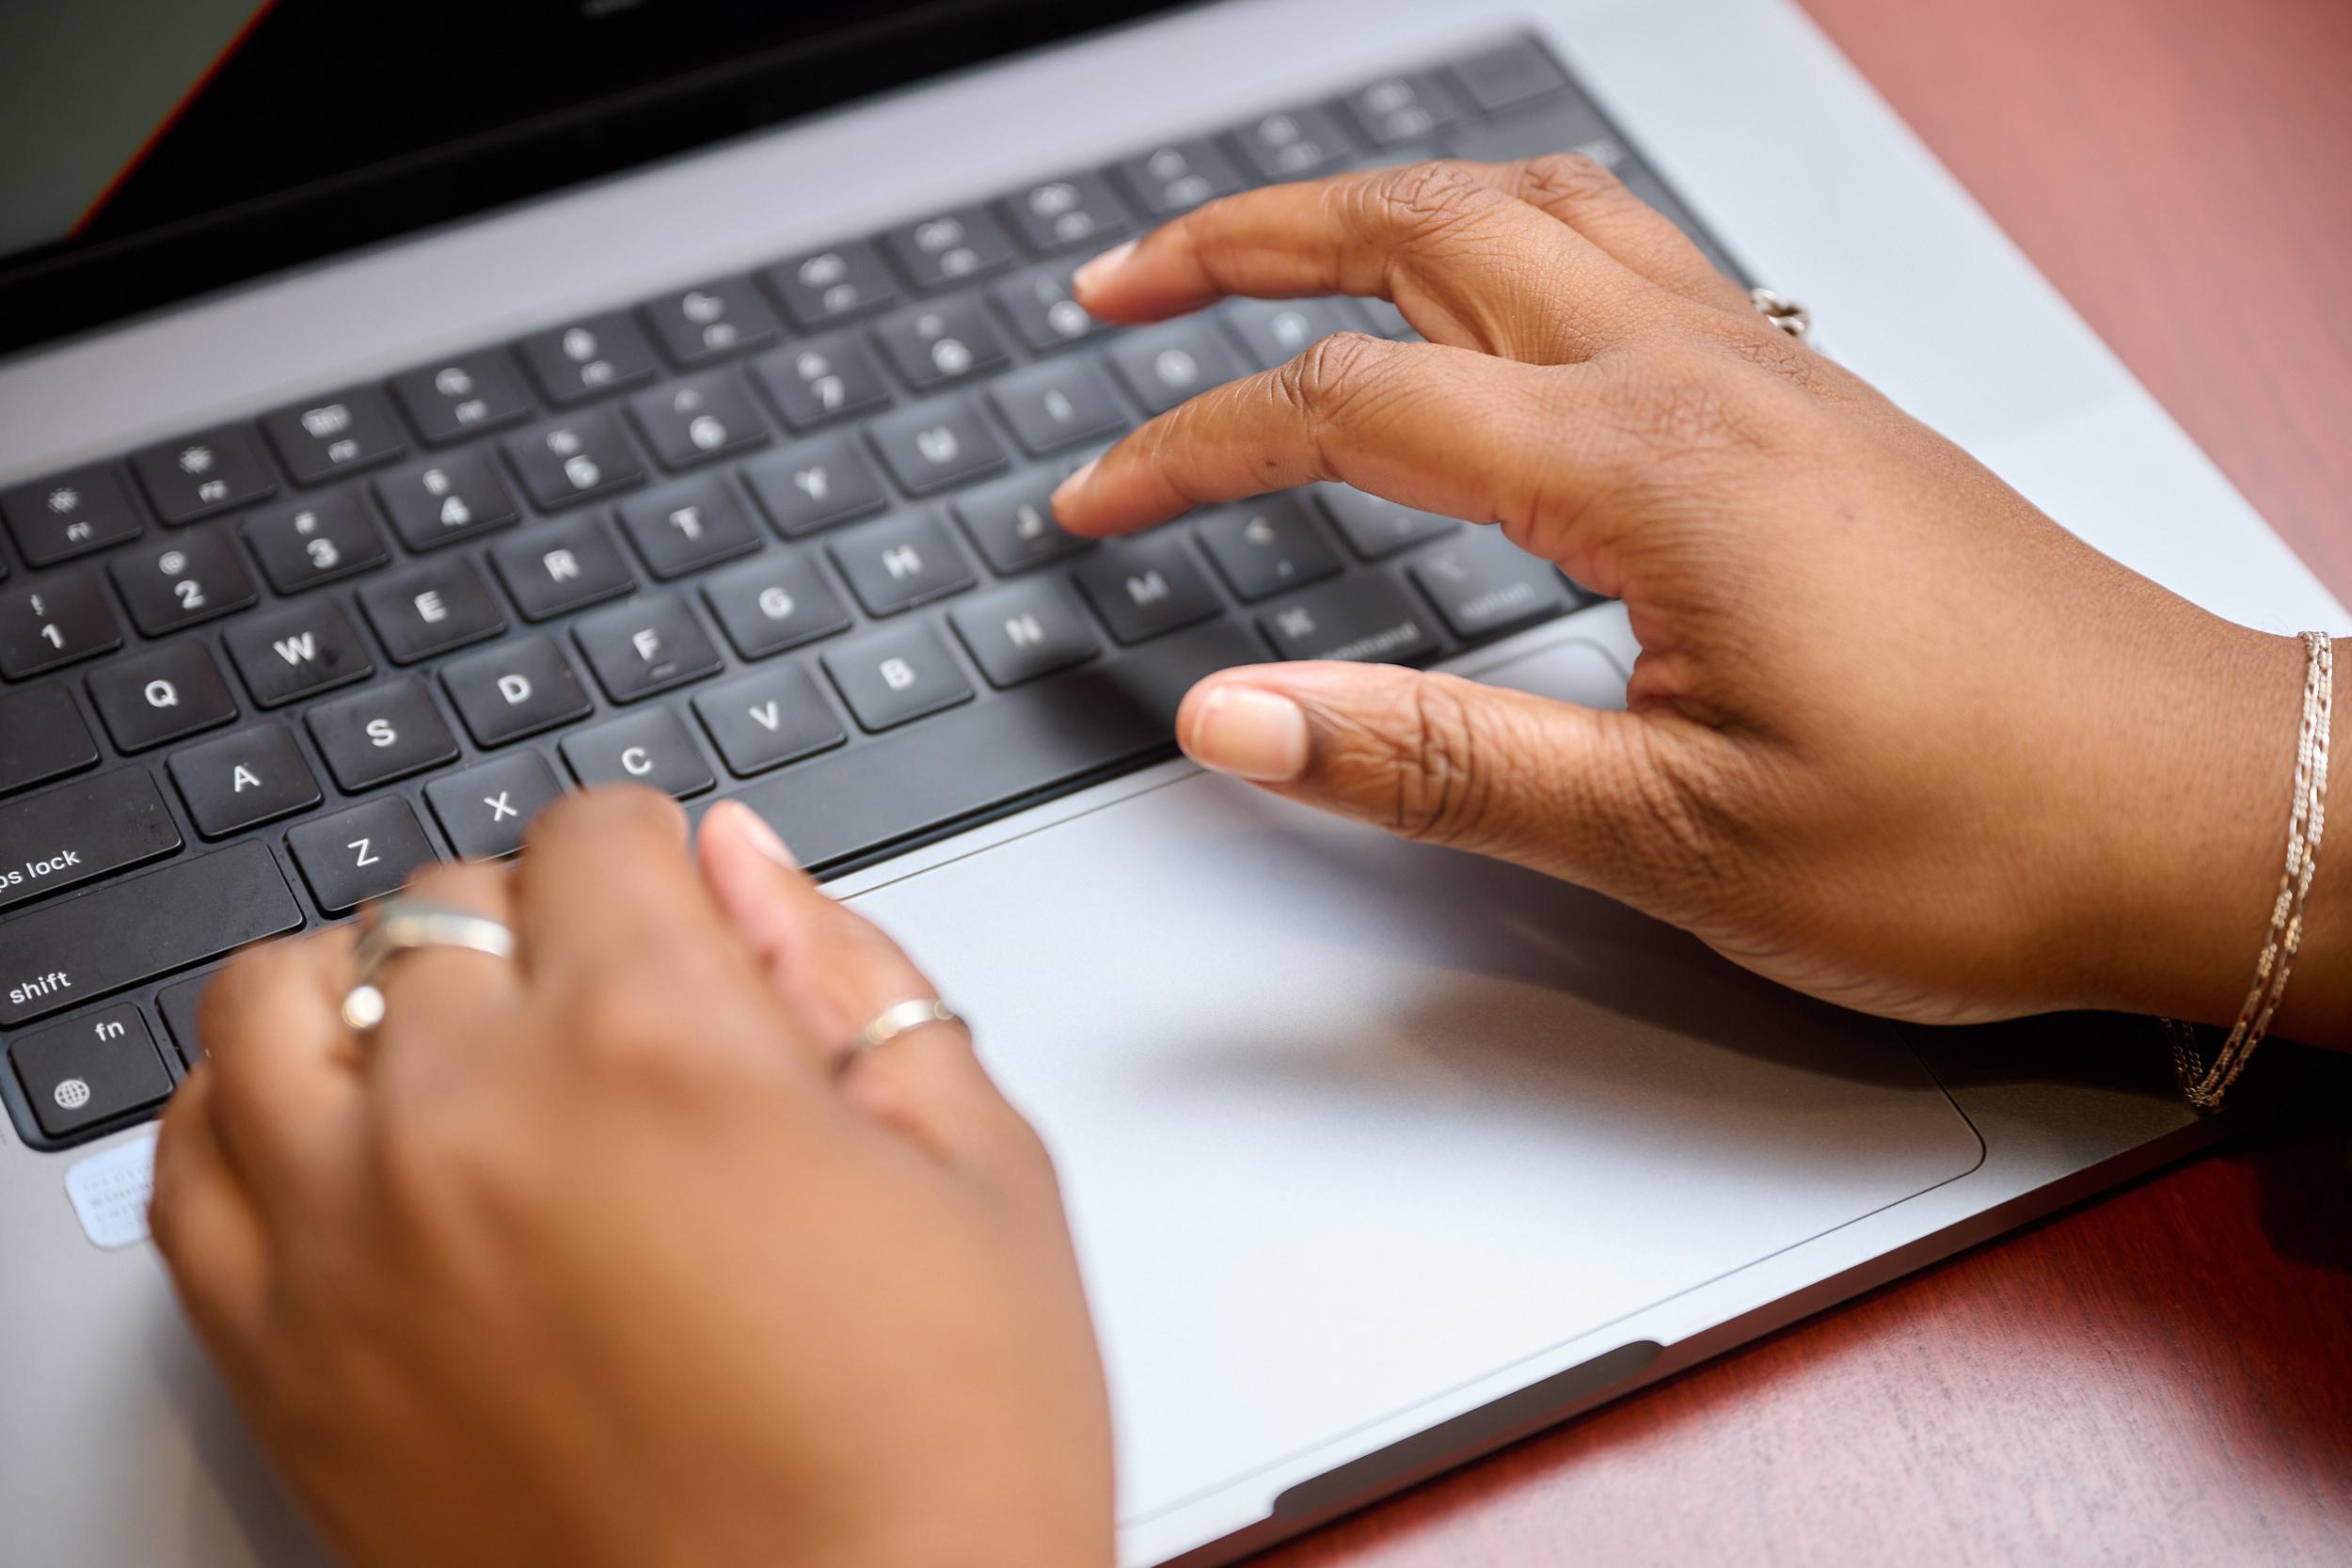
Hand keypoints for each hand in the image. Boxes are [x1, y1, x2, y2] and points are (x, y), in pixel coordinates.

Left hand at [148, 792, 1113, 1567]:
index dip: (662, 860)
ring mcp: (355, 1236)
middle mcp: (481, 1116)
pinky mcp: (283, 1357)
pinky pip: (191, 1157)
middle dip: (539, 924)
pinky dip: (252, 1108)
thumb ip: (856, 979)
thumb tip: (745, 864)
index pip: (597, 833)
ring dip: (372, 987)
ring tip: (461, 1046)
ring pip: (280, 995)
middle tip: (617, 1013)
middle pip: (445, 902)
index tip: (684, 914)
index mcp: (667, 1048)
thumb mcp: (985, 1179)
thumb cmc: (934, 1464)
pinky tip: (347, 1134)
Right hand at [1052, 155, 2347, 1040]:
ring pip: (1529, 205)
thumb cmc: (1981, 833)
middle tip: (1117, 284)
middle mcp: (1704, 379)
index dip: (1190, 448)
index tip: (1094, 505)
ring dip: (1372, 205)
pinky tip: (1477, 292)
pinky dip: (1497, 228)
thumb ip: (1433, 762)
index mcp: (1649, 469)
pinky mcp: (1805, 402)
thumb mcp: (1673, 838)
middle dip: (1242, 239)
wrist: (2198, 811)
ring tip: (1261, 247)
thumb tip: (1234, 717)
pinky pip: (1623, 245)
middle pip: (1421, 226)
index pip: (1347, 406)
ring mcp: (1764, 371)